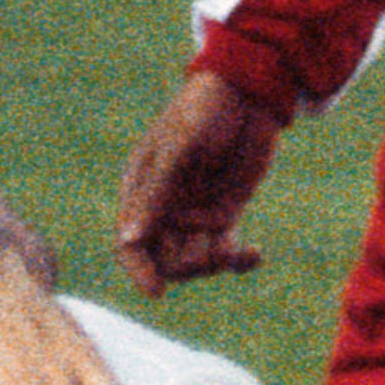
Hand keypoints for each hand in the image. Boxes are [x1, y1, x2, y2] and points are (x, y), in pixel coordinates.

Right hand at [112, 68, 280, 294]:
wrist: (247, 93)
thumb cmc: (202, 111)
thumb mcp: (178, 150)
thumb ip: (157, 194)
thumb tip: (131, 239)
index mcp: (140, 191)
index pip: (130, 244)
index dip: (138, 271)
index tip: (157, 291)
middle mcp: (164, 208)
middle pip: (163, 259)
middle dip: (184, 267)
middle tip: (211, 255)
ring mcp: (195, 213)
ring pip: (195, 260)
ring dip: (212, 264)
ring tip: (233, 253)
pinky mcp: (225, 212)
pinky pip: (225, 250)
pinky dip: (238, 259)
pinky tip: (254, 255)